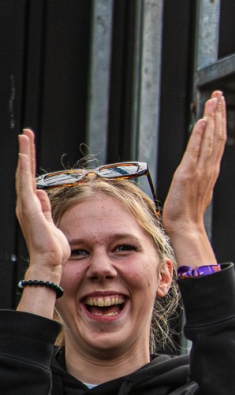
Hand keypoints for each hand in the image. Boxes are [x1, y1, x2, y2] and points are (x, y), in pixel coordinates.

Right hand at [14, 130, 67, 279]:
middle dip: (26, 151)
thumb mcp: (50, 222)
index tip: (29, 147)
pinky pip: (25, 184)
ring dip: (24, 154)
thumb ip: (44, 208)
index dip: (29, 162)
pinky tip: (24, 155)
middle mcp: (25, 203)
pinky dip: (24, 169)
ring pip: (23, 173)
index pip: (30, 179)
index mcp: (31, 206)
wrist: (49, 261)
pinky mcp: (28, 208)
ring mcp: (25, 205)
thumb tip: (41, 193)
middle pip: (25, 172)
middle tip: (26, 133)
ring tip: (25, 136)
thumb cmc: (52, 247)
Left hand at [162, 92, 226, 265]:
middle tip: (219, 96)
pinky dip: (201, 135)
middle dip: (219, 113)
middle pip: (218, 135)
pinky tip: (204, 121)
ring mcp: (201, 169)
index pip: (217, 140)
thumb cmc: (186, 211)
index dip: (219, 122)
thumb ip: (197, 176)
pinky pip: (197, 150)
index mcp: (210, 169)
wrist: (184, 225)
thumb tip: (194, 169)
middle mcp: (209, 167)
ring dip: (214, 118)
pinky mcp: (189, 172)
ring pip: (211, 139)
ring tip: (214, 101)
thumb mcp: (193, 189)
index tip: (219, 106)